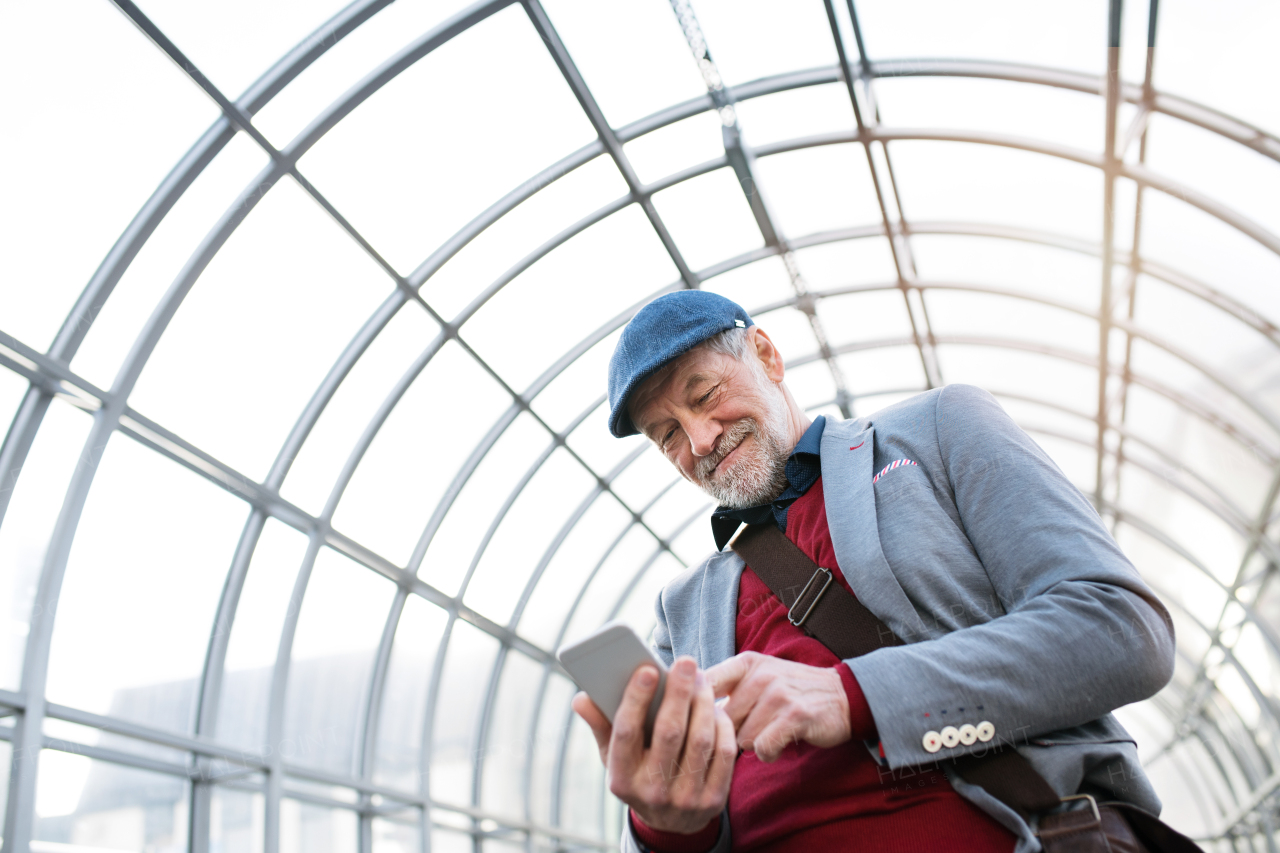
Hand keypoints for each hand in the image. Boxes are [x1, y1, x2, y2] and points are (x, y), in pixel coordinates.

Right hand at [572, 656, 735, 832]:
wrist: (670, 824)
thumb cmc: (638, 774)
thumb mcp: (613, 757)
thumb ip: (600, 725)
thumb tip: (581, 697)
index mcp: (621, 778)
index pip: (626, 732)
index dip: (636, 698)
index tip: (648, 669)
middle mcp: (652, 791)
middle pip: (669, 732)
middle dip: (678, 691)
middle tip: (686, 662)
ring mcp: (685, 798)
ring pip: (699, 739)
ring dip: (703, 703)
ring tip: (700, 679)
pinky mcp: (713, 800)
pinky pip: (723, 753)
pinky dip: (721, 725)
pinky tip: (715, 707)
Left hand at [705, 651, 850, 762]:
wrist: (841, 695)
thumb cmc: (791, 690)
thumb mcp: (759, 675)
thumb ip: (726, 685)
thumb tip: (685, 702)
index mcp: (746, 663)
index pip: (705, 683)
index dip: (694, 706)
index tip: (692, 722)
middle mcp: (761, 675)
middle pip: (722, 719)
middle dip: (731, 732)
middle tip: (749, 730)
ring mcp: (779, 694)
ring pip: (742, 736)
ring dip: (751, 744)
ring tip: (766, 734)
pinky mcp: (795, 716)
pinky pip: (763, 747)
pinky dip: (768, 753)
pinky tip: (776, 746)